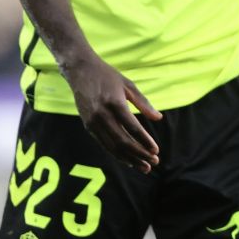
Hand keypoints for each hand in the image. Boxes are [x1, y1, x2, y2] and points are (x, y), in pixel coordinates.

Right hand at [62, 55, 162, 172]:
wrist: (79, 70)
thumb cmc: (107, 75)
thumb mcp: (128, 84)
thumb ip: (143, 102)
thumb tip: (159, 118)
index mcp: (114, 103)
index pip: (132, 128)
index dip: (144, 141)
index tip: (155, 150)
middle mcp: (102, 115)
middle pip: (123, 141)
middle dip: (139, 154)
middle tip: (154, 162)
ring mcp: (93, 122)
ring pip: (113, 147)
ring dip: (129, 159)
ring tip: (144, 167)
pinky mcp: (88, 125)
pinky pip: (104, 144)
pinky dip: (117, 154)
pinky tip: (128, 160)